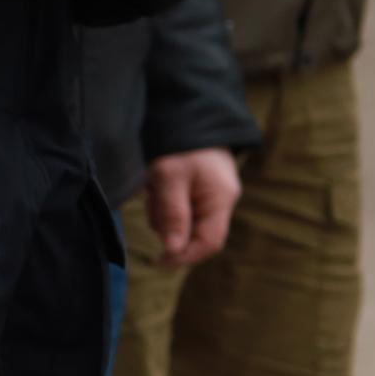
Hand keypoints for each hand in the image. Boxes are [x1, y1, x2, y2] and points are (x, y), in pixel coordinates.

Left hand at [143, 148, 240, 265]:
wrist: (190, 116)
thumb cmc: (181, 145)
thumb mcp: (170, 178)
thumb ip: (173, 215)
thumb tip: (172, 250)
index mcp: (220, 200)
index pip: (209, 243)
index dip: (184, 256)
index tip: (158, 259)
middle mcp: (222, 201)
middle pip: (196, 234)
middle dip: (169, 226)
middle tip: (153, 201)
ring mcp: (213, 196)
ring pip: (186, 222)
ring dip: (164, 213)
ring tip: (155, 187)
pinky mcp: (202, 191)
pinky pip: (184, 209)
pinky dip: (167, 204)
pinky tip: (160, 185)